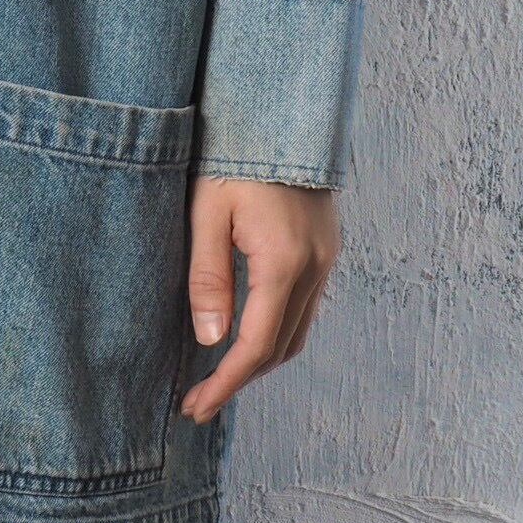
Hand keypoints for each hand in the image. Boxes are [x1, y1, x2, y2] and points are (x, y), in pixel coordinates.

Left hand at [179, 175, 339, 424]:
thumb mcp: (206, 212)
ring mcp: (327, 260)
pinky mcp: (326, 251)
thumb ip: (207, 277)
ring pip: (296, 332)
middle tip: (199, 401)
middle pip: (280, 347)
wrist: (282, 114)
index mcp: (285, 262)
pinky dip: (275, 332)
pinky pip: (303, 308)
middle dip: (240, 380)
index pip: (255, 344)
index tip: (195, 407)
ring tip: (218, 377)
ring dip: (260, 360)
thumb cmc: (235, 157)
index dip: (225, 383)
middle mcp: (315, 268)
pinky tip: (245, 334)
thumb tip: (211, 340)